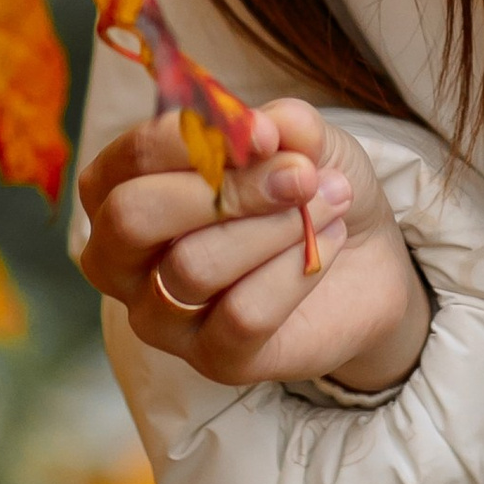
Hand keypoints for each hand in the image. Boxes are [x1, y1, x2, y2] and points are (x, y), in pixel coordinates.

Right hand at [76, 94, 432, 394]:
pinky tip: (328, 241)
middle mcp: (120, 257)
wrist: (363, 257)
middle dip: (226, 189)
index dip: (196, 137)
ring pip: (194, 267)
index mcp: (121, 187)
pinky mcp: (211, 359)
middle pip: (134, 217)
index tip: (268, 132)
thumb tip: (256, 128)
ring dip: (276, 226)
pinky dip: (296, 271)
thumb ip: (277, 124)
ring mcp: (159, 316)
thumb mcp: (301, 140)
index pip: (132, 157)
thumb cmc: (304, 187)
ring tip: (329, 201)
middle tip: (301, 175)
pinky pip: (242, 316)